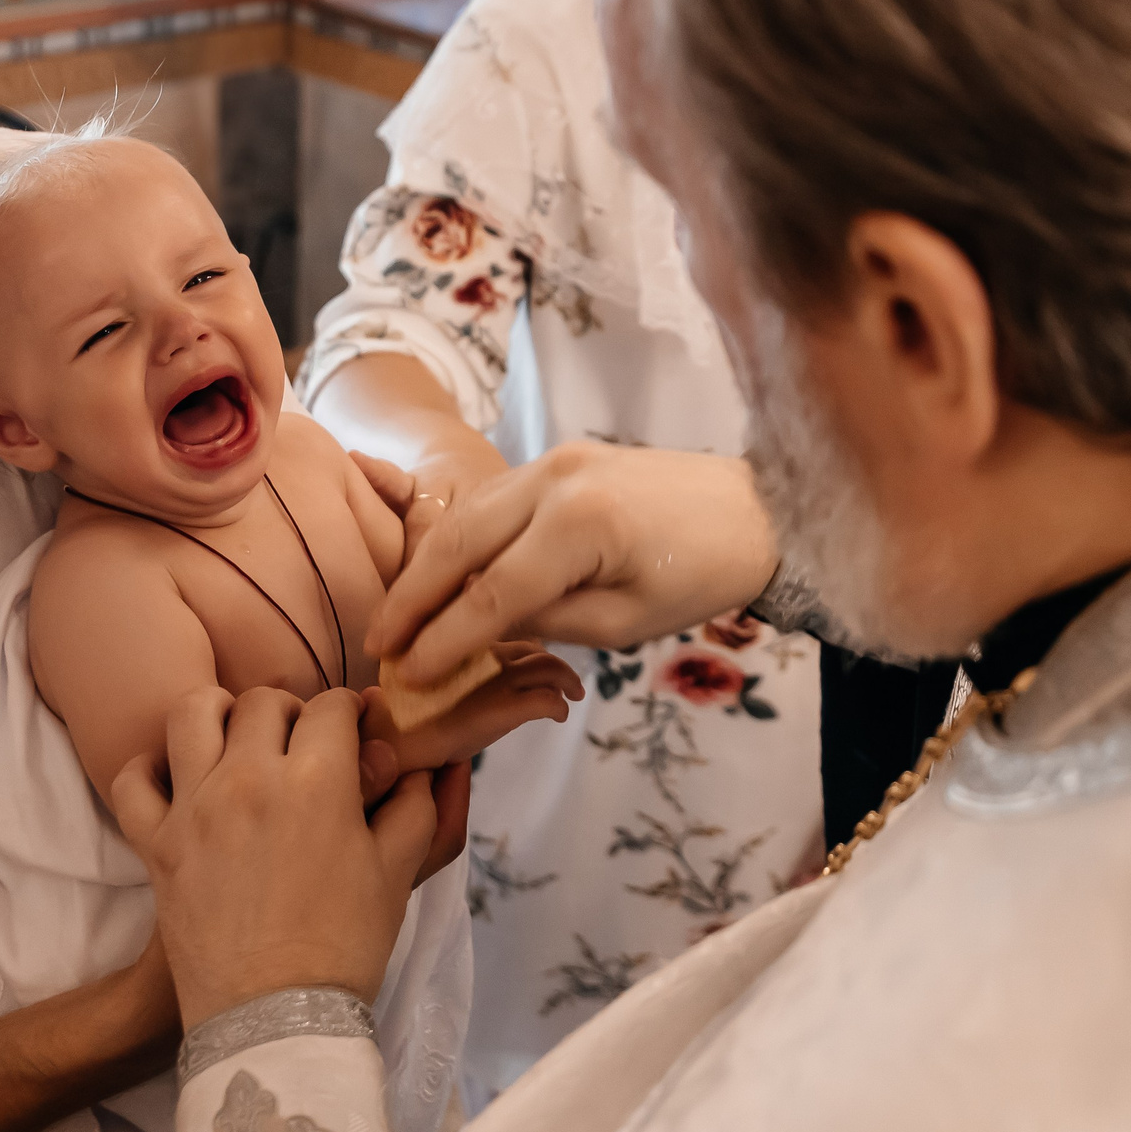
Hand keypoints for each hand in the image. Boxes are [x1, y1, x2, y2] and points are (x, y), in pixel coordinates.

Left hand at [113, 686, 435, 1026]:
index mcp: (317, 782)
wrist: (276, 1020)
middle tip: (301, 746)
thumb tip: (421, 763)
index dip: (349, 713)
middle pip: (264, 701)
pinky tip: (178, 782)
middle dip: (291, 713)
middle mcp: (249, 778)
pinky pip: (134, 779)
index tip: (354, 730)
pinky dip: (151, 769)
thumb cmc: (345, 948)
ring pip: (193, 712)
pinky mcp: (156, 843)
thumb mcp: (398, 872)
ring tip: (236, 742)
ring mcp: (195, 808)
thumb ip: (414, 805)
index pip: (332, 707)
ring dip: (220, 715)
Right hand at [361, 641, 583, 772]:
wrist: (392, 736)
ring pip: (549, 668)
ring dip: (568, 682)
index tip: (541, 649)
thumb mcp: (430, 667)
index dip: (533, 634)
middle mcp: (487, 650)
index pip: (513, 619)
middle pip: (536, 644)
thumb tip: (473, 654)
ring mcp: (496, 678)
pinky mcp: (503, 708)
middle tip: (571, 681)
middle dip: (557, 661)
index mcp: (471, 636)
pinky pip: (546, 701)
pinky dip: (558, 707)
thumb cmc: (406, 706)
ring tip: (574, 695)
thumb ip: (454, 652)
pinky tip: (557, 716)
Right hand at [365, 440, 781, 689]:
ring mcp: (552, 462)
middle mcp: (554, 481)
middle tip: (377, 642)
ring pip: (465, 515)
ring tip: (396, 616)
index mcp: (580, 526)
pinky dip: (458, 539)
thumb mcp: (624, 622)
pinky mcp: (556, 459)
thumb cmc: (699, 576)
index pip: (491, 593)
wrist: (753, 508)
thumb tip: (478, 630)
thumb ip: (545, 623)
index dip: (443, 638)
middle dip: (411, 597)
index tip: (406, 673)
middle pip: (458, 544)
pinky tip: (438, 575)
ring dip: (425, 566)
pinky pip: (490, 501)